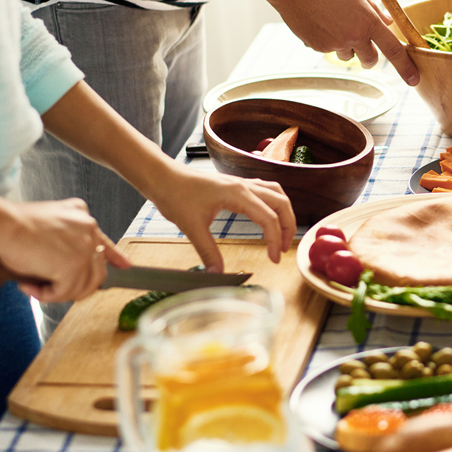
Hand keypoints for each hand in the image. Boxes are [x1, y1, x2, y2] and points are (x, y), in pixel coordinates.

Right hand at [0, 199, 129, 302]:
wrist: (4, 224)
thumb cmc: (15, 223)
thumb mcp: (49, 218)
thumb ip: (66, 232)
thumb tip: (67, 260)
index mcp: (83, 218)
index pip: (105, 242)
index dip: (114, 257)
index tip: (124, 265)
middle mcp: (89, 230)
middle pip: (97, 270)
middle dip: (77, 286)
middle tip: (53, 289)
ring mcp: (84, 249)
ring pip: (82, 285)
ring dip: (58, 292)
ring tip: (36, 288)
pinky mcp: (73, 266)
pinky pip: (64, 292)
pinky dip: (45, 295)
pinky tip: (29, 287)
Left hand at [149, 165, 296, 271]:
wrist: (162, 177)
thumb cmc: (175, 195)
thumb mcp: (191, 227)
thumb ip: (208, 252)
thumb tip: (217, 274)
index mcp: (237, 193)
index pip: (269, 217)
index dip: (275, 240)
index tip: (274, 259)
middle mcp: (244, 185)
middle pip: (281, 202)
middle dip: (288, 226)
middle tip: (284, 249)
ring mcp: (241, 183)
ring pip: (276, 193)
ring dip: (284, 212)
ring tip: (282, 233)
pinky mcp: (236, 185)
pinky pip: (265, 190)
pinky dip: (274, 204)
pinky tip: (268, 216)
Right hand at [274, 0, 419, 84]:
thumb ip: (373, 10)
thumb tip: (387, 23)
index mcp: (367, 21)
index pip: (393, 49)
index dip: (405, 67)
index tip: (414, 79)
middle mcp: (353, 36)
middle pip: (370, 60)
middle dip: (369, 56)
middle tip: (360, 41)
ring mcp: (334, 44)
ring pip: (347, 55)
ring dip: (345, 46)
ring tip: (331, 22)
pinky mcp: (317, 47)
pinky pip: (327, 49)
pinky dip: (325, 40)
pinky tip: (317, 21)